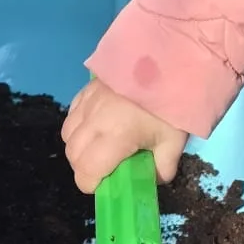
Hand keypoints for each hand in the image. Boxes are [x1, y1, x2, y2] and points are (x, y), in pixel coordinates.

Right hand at [63, 77, 186, 192]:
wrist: (167, 58)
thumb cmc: (172, 102)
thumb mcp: (175, 139)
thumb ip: (164, 165)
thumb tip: (155, 180)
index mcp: (114, 137)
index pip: (86, 171)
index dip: (91, 184)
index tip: (105, 185)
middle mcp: (94, 122)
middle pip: (73, 156)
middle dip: (85, 169)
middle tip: (105, 169)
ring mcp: (87, 103)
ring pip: (68, 136)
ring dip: (79, 148)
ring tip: (100, 148)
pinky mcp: (86, 89)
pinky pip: (71, 115)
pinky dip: (77, 127)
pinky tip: (95, 126)